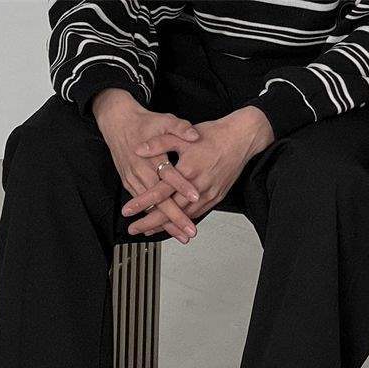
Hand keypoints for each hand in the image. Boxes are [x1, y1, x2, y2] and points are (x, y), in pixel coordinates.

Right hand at [93, 88, 200, 242]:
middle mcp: (141, 171)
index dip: (182, 186)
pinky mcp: (130, 183)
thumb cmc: (144, 122)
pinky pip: (143, 205)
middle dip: (176, 217)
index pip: (169, 174)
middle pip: (160, 199)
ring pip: (151, 207)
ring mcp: (134, 179)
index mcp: (151, 156)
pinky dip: (154, 218)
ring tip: (181, 236)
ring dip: (165, 223)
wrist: (117, 121)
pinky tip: (165, 229)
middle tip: (190, 230)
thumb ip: (180, 128)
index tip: (196, 196)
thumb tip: (194, 135)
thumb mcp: (164, 120)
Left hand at [123, 106, 273, 234]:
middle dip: (150, 222)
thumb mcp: (182, 135)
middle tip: (134, 230)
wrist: (241, 139)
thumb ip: (159, 143)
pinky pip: (197, 214)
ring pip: (184, 216)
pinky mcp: (216, 197)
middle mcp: (198, 187)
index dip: (142, 203)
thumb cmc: (213, 135)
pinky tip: (174, 225)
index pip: (160, 192)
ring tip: (150, 230)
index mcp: (187, 170)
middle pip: (170, 211)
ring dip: (166, 226)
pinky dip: (184, 221)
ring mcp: (208, 194)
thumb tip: (139, 149)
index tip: (128, 211)